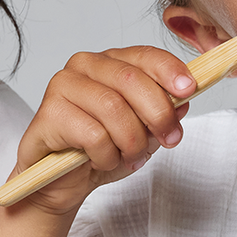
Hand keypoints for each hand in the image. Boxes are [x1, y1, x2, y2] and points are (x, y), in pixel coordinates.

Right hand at [6, 45, 196, 214]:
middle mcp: (85, 66)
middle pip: (131, 79)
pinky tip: (100, 161)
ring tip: (129, 157)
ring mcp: (63, 86)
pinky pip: (92, 135)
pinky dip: (106, 155)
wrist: (60, 182)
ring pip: (113, 108)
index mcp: (110, 62)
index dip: (169, 70)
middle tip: (169, 139)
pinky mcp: (48, 113)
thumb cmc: (99, 151)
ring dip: (131, 142)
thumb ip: (162, 114)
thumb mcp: (143, 133)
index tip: (188, 89)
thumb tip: (183, 102)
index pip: (144, 55)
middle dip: (158, 114)